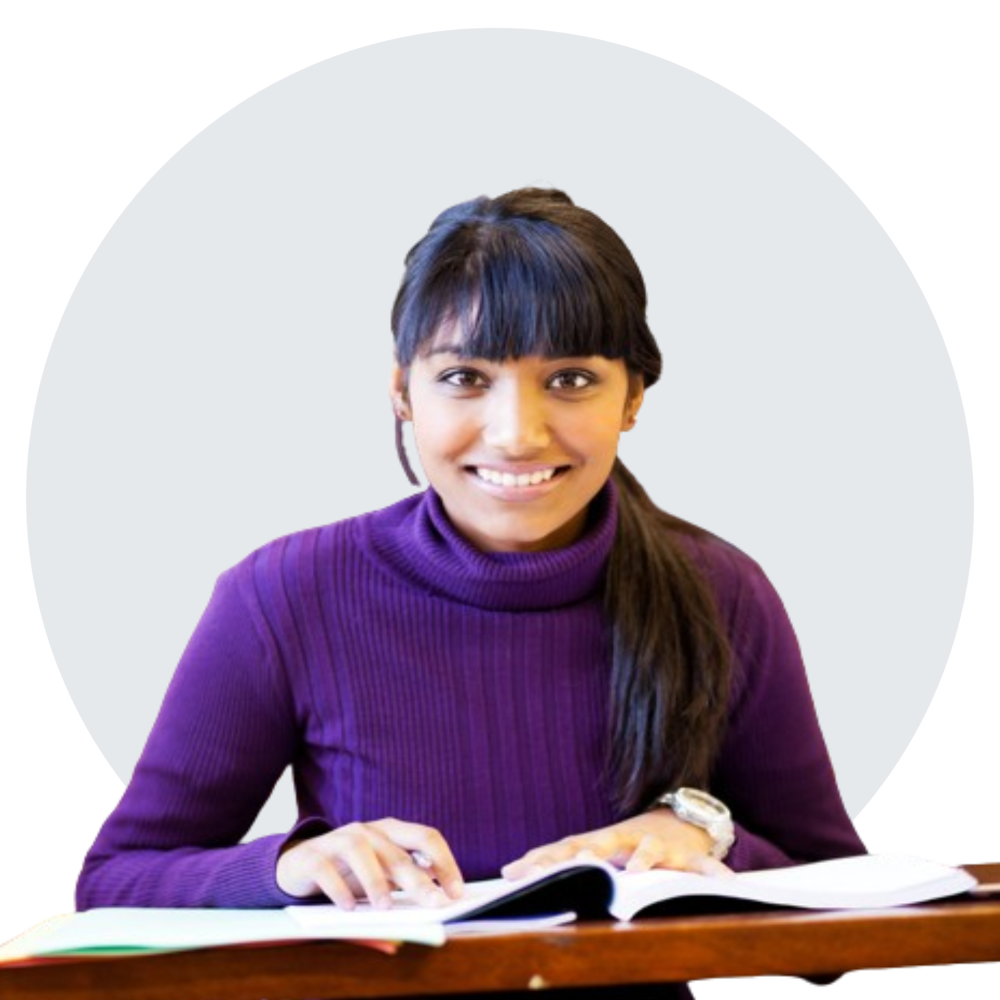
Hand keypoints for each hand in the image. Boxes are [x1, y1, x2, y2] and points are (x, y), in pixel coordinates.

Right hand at [276, 818, 464, 909]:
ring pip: (360, 852)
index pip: (425, 837)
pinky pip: (326, 869)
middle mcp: (367, 831)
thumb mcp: (378, 876)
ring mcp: (337, 840)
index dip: (445, 862)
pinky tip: (348, 908)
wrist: (298, 864)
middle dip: (418, 880)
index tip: (457, 892)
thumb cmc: (349, 872)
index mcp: (390, 831)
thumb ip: (401, 884)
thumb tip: (429, 908)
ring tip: (385, 907)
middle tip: (434, 904)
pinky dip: (338, 888)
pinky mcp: (312, 856)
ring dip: (375, 880)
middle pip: (397, 852)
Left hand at [500, 809, 733, 880]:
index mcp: (599, 842)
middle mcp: (623, 840)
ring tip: (639, 871)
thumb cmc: (627, 844)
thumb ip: (558, 860)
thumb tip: (507, 871)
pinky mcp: (687, 855)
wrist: (680, 819)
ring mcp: (656, 845)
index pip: (564, 849)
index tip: (514, 873)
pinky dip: (713, 873)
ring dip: (644, 859)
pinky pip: (702, 866)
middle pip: (599, 845)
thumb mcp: (595, 850)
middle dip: (583, 857)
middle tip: (569, 868)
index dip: (541, 860)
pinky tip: (725, 884)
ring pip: (649, 850)